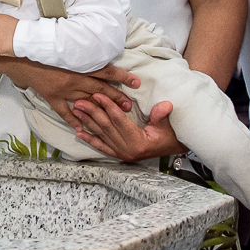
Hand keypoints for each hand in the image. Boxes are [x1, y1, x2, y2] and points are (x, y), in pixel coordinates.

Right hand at [0, 58, 138, 130]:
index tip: (136, 81)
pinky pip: (65, 112)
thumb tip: (91, 46)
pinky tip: (82, 130)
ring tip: (114, 117)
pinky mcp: (53, 97)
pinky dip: (74, 121)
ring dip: (102, 110)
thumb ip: (76, 48)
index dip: (122, 76)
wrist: (21, 54)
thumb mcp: (62, 44)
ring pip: (88, 101)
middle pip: (101, 89)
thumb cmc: (42, 45)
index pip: (106, 70)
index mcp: (79, 63)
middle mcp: (75, 78)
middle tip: (129, 105)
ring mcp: (64, 90)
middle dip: (116, 97)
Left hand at [71, 96, 186, 161]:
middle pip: (106, 127)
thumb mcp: (167, 125)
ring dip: (87, 123)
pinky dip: (90, 140)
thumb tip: (165, 105)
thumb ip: (162, 115)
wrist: (173, 149)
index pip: (119, 121)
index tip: (98, 95)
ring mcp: (122, 154)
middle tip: (80, 101)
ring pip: (101, 136)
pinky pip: (102, 146)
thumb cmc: (170, 135)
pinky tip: (79, 133)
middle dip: (92, 113)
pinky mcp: (120, 155)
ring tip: (76, 112)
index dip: (108, 106)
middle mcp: (127, 150)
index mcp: (138, 142)